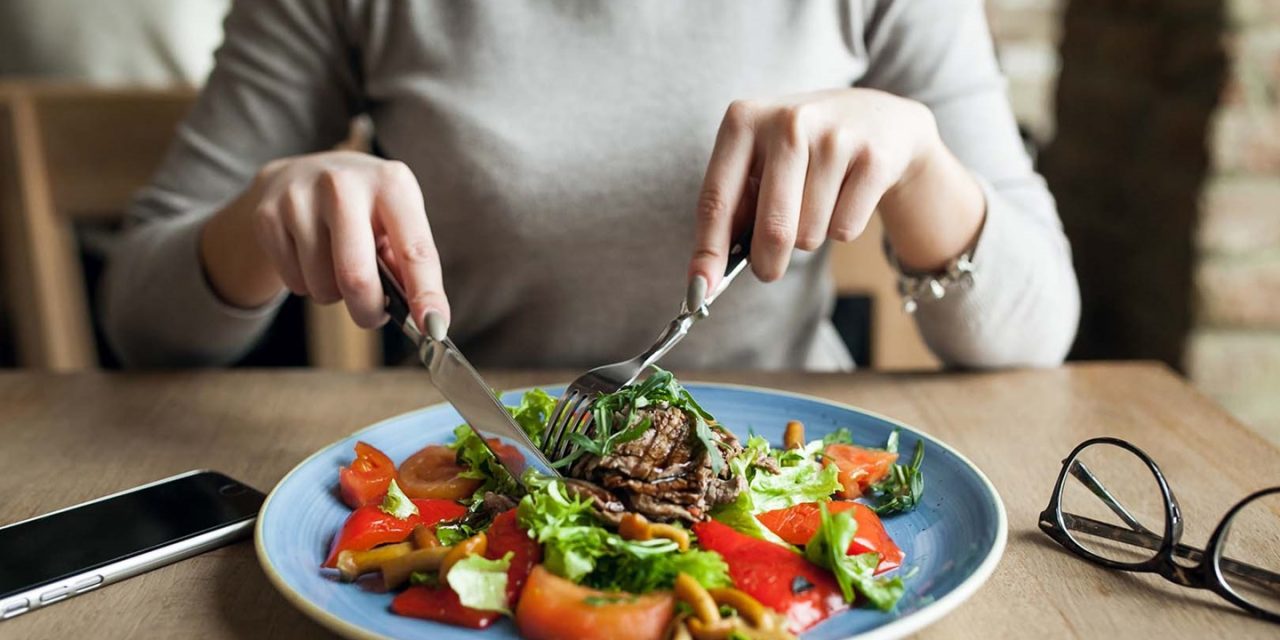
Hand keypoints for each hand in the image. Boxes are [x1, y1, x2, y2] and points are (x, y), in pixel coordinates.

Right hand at [201, 151, 448, 335]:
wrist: (302, 174)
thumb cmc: (364, 208)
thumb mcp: (395, 220)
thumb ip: (409, 264)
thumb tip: (425, 317)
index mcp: (391, 183)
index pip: (415, 249)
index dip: (426, 294)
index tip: (434, 329)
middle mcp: (344, 184)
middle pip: (356, 277)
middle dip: (368, 311)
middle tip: (372, 314)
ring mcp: (300, 198)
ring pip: (322, 286)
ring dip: (335, 295)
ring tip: (337, 267)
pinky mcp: (267, 215)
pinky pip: (294, 283)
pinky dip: (307, 285)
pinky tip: (310, 257)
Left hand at [687, 88, 983, 296]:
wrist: (878, 119)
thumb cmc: (802, 151)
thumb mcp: (759, 161)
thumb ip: (734, 208)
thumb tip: (707, 275)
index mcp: (744, 120)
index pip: (717, 199)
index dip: (708, 251)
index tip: (701, 290)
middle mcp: (788, 123)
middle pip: (772, 229)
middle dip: (767, 263)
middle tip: (768, 269)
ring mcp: (834, 138)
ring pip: (809, 234)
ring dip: (809, 236)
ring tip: (817, 202)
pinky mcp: (873, 159)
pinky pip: (844, 229)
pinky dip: (841, 228)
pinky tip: (845, 196)